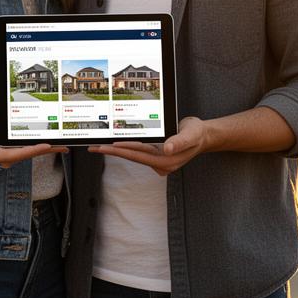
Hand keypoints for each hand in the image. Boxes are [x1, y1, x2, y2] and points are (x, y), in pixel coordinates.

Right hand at [0, 88, 66, 167]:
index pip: (11, 155)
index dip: (28, 151)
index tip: (43, 146)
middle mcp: (6, 157)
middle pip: (27, 154)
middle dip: (44, 149)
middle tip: (59, 143)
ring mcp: (14, 157)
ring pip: (32, 154)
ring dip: (47, 149)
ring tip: (63, 144)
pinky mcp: (19, 153)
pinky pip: (32, 151)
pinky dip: (44, 148)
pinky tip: (57, 145)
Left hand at [88, 116, 208, 175]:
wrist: (204, 135)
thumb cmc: (197, 133)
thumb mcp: (191, 134)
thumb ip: (180, 141)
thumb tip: (168, 149)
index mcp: (167, 161)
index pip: (139, 154)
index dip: (123, 149)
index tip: (108, 146)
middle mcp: (161, 164)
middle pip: (132, 157)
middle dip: (112, 151)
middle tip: (93, 148)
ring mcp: (158, 161)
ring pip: (133, 155)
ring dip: (116, 150)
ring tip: (98, 146)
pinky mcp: (156, 156)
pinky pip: (137, 152)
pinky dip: (125, 148)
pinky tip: (114, 144)